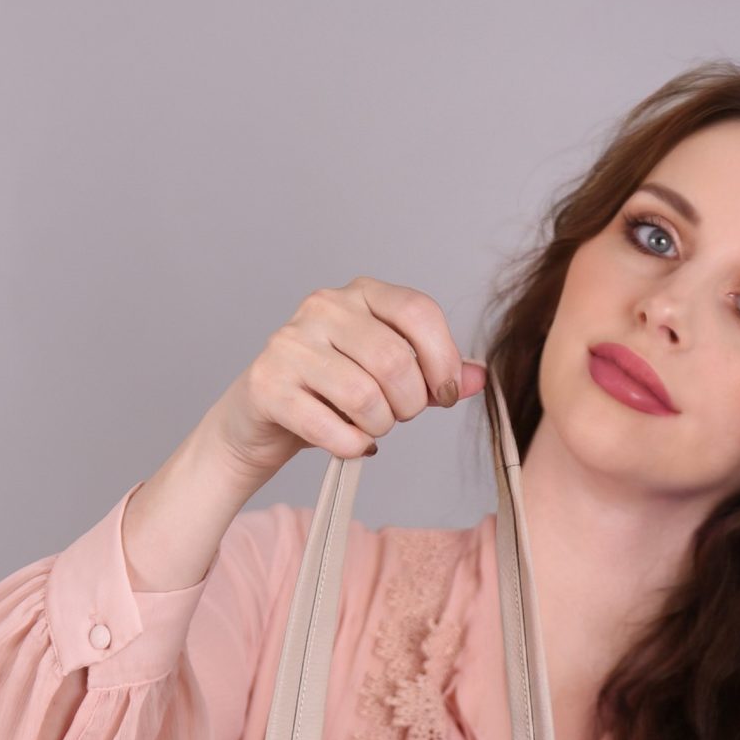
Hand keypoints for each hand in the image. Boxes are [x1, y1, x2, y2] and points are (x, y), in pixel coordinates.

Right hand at [209, 277, 488, 488]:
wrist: (261, 418)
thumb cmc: (331, 392)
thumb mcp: (389, 377)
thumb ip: (434, 374)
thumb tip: (477, 377)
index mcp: (360, 293)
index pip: (419, 312)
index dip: (443, 360)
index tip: (443, 393)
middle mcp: (324, 307)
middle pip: (395, 360)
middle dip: (410, 404)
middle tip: (399, 416)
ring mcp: (291, 344)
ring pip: (365, 397)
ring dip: (379, 426)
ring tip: (370, 428)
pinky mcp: (268, 384)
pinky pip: (331, 428)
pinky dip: (351, 446)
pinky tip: (349, 443)